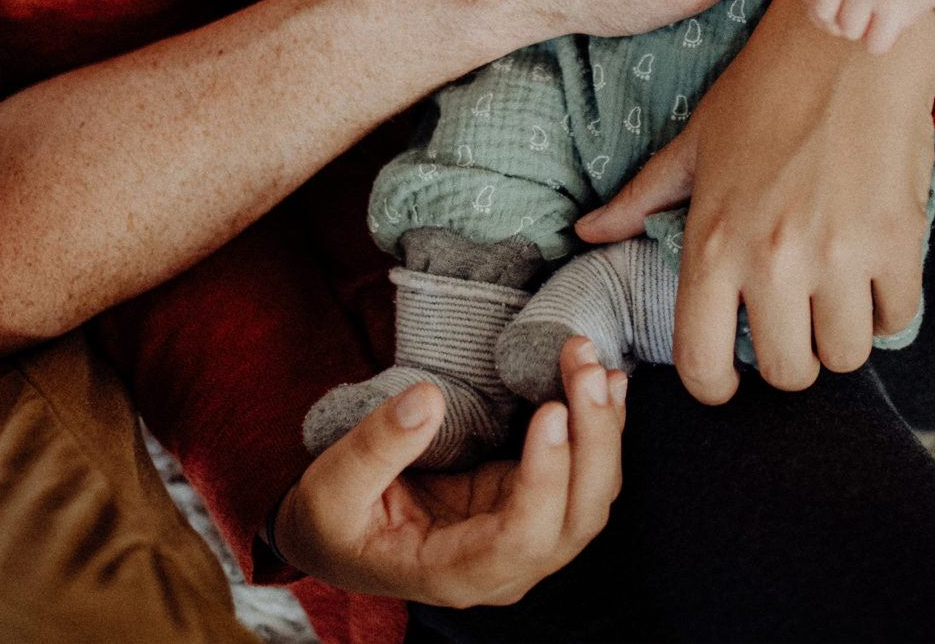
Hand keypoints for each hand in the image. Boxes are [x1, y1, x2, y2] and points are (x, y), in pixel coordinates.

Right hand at [273, 338, 626, 606]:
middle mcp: (506, 565)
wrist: (340, 534)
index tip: (551, 411)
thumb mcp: (331, 487)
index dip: (546, 478)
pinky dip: (598, 426)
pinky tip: (602, 380)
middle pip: (576, 518)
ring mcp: (524, 534)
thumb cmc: (334, 520)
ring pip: (590, 495)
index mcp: (455, 572)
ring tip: (592, 362)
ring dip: (603, 427)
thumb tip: (426, 399)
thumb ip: (374, 447)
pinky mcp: (528, 500)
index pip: (521, 538)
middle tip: (585, 368)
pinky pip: (581, 472)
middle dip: (593, 440)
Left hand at [575, 0, 934, 401]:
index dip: (715, 385)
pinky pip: (897, 318)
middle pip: (788, 374)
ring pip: (844, 356)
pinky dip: (887, 307)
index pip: (703, 363)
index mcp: (713, 240)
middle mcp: (772, 258)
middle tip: (793, 320)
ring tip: (834, 296)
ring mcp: (838, 254)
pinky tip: (873, 274)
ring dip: (840, 334)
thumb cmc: (764, 89)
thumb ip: (642, 198)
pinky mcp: (897, 240)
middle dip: (790, 357)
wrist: (848, 38)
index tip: (730, 374)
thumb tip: (587, 232)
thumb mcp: (694, 143)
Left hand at [787, 0, 934, 53]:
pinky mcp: (893, 6)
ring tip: (876, 8)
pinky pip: (874, 45)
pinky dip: (883, 40)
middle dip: (837, 17)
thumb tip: (822, 21)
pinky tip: (890, 19)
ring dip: (863, 28)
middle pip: (820, 15)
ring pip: (848, 32)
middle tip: (857, 4)